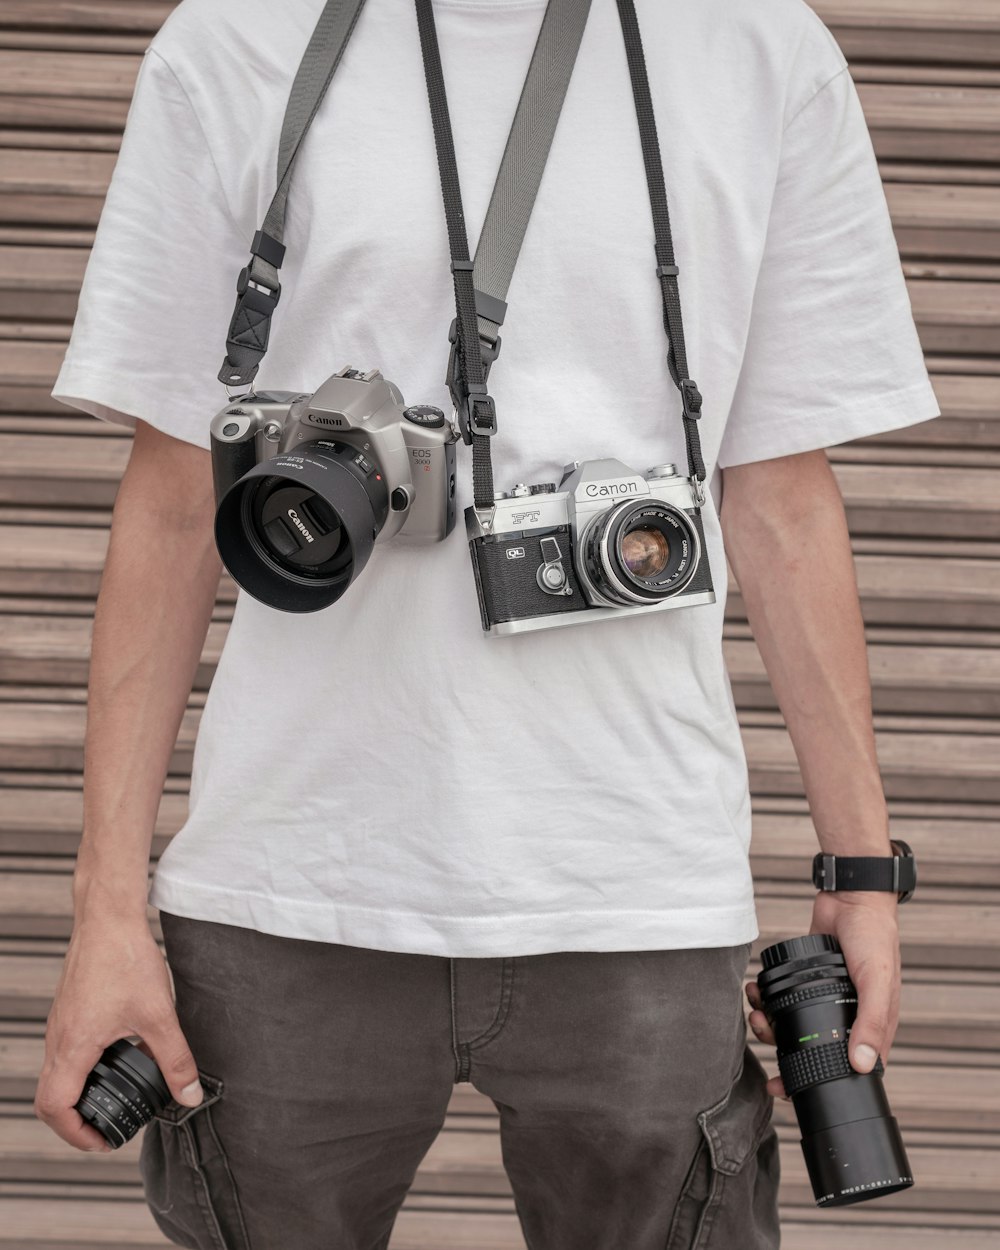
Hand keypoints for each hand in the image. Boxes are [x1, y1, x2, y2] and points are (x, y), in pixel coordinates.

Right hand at [35, 911, 202, 1151]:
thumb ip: (175, 1059)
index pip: (54, 1108)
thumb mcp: (158, 1015)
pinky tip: (118, 1055)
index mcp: (72, 1046)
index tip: (103, 1140)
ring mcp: (61, 1022)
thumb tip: (190, 1095)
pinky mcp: (70, 1008)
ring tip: (115, 1097)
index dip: (75, 1134)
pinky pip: (65, 1050)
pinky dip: (83, 1066)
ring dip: (80, 1092)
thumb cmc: (125, 959)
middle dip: (76, 1121)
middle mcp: (58, 1038)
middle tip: (108, 1127)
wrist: (108, 917)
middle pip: (50, 1097)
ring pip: (56, 1073)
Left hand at [745, 891, 900, 1099]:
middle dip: (781, 1050)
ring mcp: (824, 996)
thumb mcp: (877, 983)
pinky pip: (782, 995)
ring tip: (754, 1013)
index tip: (786, 1091)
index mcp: (871, 1026)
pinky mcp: (805, 977)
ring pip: (791, 1022)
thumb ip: (872, 1022)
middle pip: (810, 1046)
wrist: (853, 897)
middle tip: (761, 1038)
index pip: (846, 1068)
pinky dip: (766, 999)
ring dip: (768, 1023)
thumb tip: (864, 1066)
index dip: (816, 1083)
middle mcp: (847, 1015)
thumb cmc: (875, 938)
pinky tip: (755, 993)